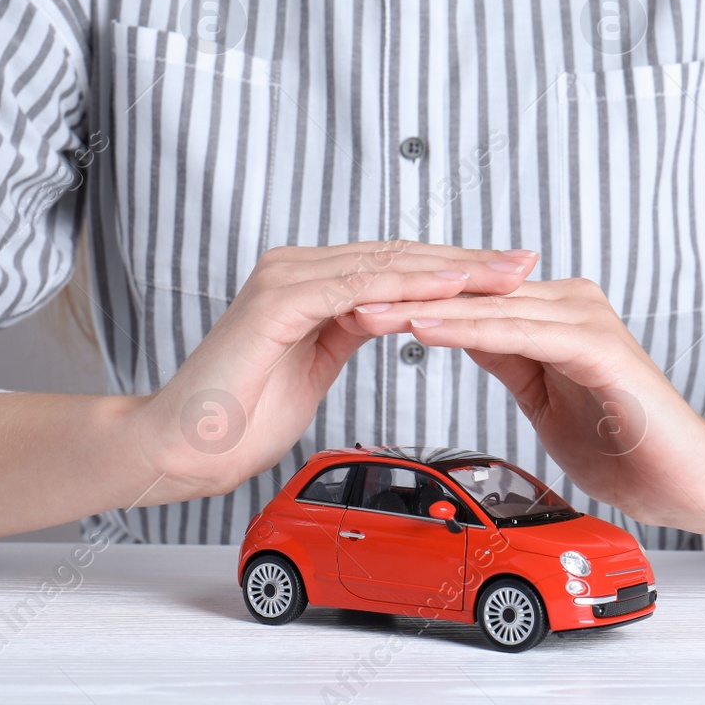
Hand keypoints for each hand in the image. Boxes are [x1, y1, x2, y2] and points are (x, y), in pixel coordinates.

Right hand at [130, 242, 537, 504]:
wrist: (180, 447)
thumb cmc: (239, 417)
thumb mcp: (314, 363)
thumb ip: (347, 330)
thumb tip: (387, 316)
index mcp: (309, 281)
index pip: (396, 266)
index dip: (455, 269)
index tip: (507, 275)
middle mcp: (298, 269)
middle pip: (400, 257)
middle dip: (467, 262)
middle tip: (524, 261)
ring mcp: (287, 280)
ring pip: (386, 266)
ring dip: (451, 270)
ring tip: (503, 273)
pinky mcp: (279, 303)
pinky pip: (357, 289)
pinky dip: (406, 287)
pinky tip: (449, 288)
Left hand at [352, 275, 704, 529]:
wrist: (688, 480)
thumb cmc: (625, 443)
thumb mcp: (544, 393)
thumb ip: (509, 355)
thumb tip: (460, 326)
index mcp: (555, 314)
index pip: (469, 300)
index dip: (409, 300)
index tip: (351, 305)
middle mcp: (571, 305)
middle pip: (471, 294)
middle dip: (403, 296)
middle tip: (340, 295)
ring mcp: (587, 322)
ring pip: (489, 307)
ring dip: (423, 307)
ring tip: (366, 308)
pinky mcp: (600, 349)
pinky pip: (522, 334)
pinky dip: (471, 330)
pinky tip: (427, 328)